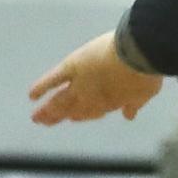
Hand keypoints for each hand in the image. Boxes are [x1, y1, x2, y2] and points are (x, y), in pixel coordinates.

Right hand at [29, 32, 162, 125]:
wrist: (138, 54)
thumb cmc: (146, 71)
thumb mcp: (145, 92)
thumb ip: (135, 103)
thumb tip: (129, 115)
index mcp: (110, 102)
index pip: (93, 111)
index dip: (84, 115)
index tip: (74, 118)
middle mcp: (92, 98)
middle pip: (72, 109)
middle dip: (59, 116)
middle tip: (46, 122)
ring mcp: (81, 83)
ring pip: (60, 100)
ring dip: (48, 109)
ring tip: (37, 117)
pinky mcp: (73, 66)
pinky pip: (54, 79)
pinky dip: (42, 86)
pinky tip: (32, 95)